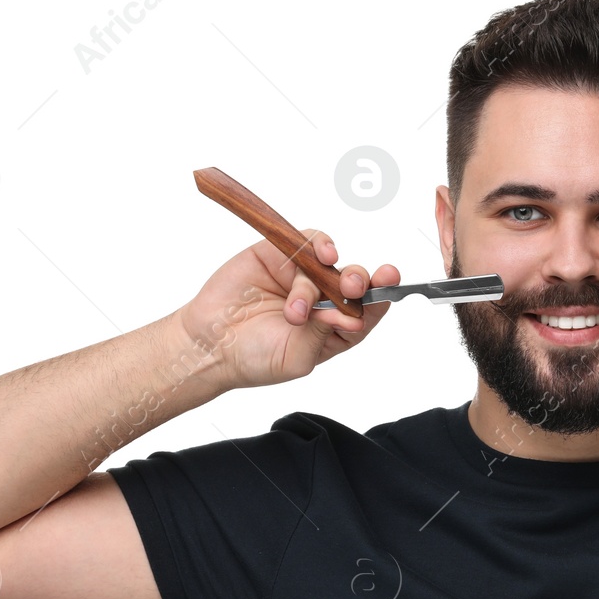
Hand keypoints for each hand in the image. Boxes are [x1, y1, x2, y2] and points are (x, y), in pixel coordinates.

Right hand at [175, 233, 400, 389]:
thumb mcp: (298, 358)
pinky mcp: (279, 254)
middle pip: (355, 282)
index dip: (381, 296)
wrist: (208, 344)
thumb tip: (352, 315)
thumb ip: (325, 333)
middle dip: (361, 282)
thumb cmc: (254, 358)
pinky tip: (322, 256)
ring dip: (327, 278)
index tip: (390, 285)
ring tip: (300, 307)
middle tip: (353, 289)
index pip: (368, 309)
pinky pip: (309, 240)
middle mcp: (323, 299)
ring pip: (331, 263)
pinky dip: (320, 244)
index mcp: (334, 328)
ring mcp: (301, 274)